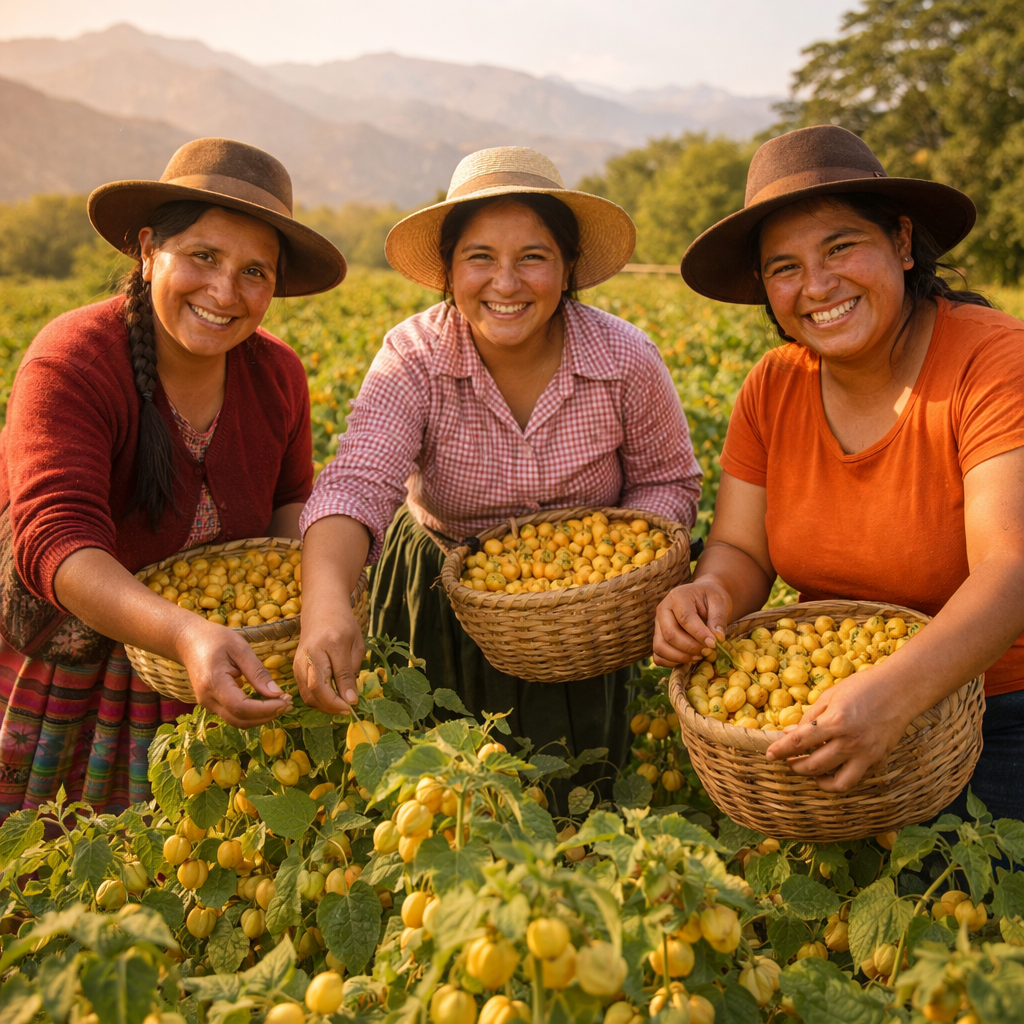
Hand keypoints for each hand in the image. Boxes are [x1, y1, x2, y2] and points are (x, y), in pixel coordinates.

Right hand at [176, 618, 291, 727]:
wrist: (188, 640)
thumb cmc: (215, 639)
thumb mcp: (240, 648)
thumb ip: (257, 672)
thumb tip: (276, 693)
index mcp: (214, 683)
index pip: (241, 707)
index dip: (265, 709)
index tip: (286, 701)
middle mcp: (207, 699)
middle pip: (239, 720)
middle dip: (266, 716)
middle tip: (289, 704)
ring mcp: (207, 704)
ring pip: (237, 722)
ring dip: (261, 718)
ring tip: (281, 704)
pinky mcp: (211, 704)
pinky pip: (233, 715)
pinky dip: (252, 714)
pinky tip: (267, 703)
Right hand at [294, 603, 364, 714]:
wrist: (322, 609)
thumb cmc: (344, 625)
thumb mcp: (356, 645)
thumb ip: (351, 672)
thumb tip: (350, 699)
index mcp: (330, 644)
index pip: (333, 677)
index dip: (342, 696)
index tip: (353, 705)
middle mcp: (310, 654)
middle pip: (315, 689)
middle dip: (332, 705)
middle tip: (348, 710)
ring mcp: (299, 662)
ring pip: (308, 694)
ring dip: (325, 706)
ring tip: (341, 706)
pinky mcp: (295, 668)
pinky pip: (305, 691)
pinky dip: (317, 700)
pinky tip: (331, 699)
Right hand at [653, 580, 732, 665]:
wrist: (702, 598)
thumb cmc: (710, 599)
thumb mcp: (719, 602)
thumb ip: (719, 619)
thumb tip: (717, 639)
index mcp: (678, 596)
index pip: (685, 618)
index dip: (699, 634)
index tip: (713, 644)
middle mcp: (663, 610)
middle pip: (670, 634)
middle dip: (690, 648)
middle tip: (708, 651)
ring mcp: (657, 625)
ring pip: (660, 647)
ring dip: (681, 657)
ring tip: (699, 656)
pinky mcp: (657, 637)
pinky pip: (658, 656)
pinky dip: (672, 662)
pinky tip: (689, 659)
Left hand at [765, 671, 913, 790]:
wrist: (901, 689)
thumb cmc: (864, 686)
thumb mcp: (830, 695)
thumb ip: (810, 717)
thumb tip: (791, 733)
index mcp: (835, 722)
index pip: (799, 742)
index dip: (780, 750)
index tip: (769, 755)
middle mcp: (850, 742)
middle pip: (814, 766)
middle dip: (796, 767)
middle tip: (789, 762)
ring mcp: (867, 755)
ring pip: (837, 783)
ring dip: (818, 780)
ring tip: (810, 771)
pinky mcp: (879, 760)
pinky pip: (856, 777)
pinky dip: (841, 776)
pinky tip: (833, 767)